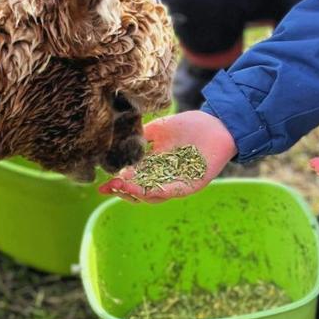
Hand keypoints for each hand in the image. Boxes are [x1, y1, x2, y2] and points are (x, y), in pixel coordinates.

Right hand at [99, 111, 236, 202]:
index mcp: (156, 167)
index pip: (134, 180)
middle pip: (141, 192)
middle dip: (124, 191)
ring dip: (136, 192)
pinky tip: (142, 188)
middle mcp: (165, 178)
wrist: (217, 124)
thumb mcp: (158, 130)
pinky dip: (156, 191)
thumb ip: (140, 137)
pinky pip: (171, 191)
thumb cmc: (189, 125)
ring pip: (153, 195)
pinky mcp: (191, 185)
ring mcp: (177, 183)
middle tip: (109, 187)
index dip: (118, 184)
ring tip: (121, 186)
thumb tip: (118, 142)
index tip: (102, 186)